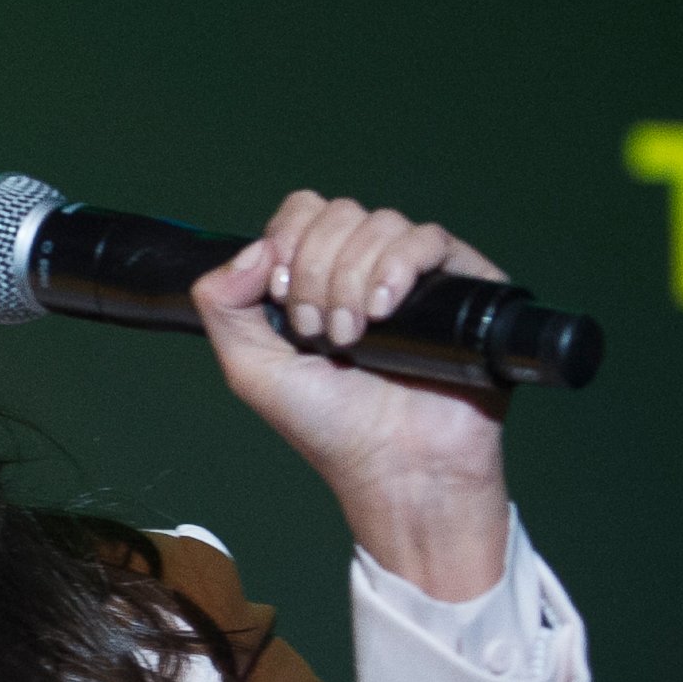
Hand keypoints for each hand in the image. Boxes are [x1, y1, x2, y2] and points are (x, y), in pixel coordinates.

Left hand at [190, 192, 512, 598]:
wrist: (395, 469)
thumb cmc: (329, 427)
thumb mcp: (249, 368)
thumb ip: (221, 303)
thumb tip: (255, 247)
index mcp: (320, 275)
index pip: (303, 211)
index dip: (288, 244)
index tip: (284, 302)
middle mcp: (368, 267)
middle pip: (338, 213)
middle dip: (317, 273)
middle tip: (322, 333)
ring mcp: (415, 275)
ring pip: (380, 223)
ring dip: (353, 281)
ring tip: (354, 338)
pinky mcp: (461, 286)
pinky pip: (429, 239)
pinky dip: (397, 267)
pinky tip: (385, 312)